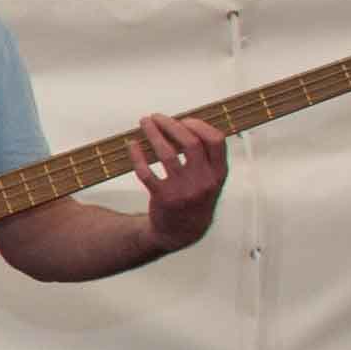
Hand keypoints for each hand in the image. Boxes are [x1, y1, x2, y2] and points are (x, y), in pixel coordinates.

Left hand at [130, 110, 227, 244]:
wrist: (182, 232)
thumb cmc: (195, 198)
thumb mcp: (211, 180)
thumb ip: (206, 157)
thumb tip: (185, 124)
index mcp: (218, 173)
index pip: (215, 140)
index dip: (199, 125)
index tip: (184, 120)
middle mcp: (203, 181)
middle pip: (189, 143)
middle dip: (171, 125)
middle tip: (156, 117)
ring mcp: (183, 190)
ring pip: (166, 154)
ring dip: (153, 134)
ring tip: (144, 122)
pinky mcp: (162, 198)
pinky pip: (146, 172)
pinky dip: (137, 156)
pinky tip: (132, 145)